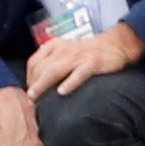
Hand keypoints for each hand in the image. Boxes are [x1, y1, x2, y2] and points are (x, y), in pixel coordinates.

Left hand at [25, 22, 144, 100]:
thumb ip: (51, 62)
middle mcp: (64, 50)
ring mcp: (79, 56)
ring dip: (43, 84)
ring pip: (55, 70)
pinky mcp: (93, 62)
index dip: (28, 78)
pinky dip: (69, 82)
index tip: (29, 92)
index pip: (34, 62)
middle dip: (33, 85)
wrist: (116, 44)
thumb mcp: (66, 51)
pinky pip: (79, 73)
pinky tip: (62, 92)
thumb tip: (35, 85)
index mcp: (55, 45)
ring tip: (36, 98)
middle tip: (30, 101)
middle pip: (42, 68)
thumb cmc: (87, 52)